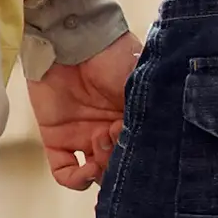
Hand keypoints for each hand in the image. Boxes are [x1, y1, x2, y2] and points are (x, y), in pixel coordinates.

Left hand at [29, 34, 139, 191]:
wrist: (74, 37)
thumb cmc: (113, 56)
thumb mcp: (140, 84)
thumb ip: (148, 112)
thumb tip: (160, 138)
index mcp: (130, 121)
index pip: (138, 152)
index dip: (139, 156)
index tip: (139, 142)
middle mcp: (108, 133)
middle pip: (116, 167)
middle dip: (119, 162)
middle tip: (117, 136)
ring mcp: (83, 137)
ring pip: (95, 174)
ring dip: (102, 170)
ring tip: (102, 141)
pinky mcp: (57, 138)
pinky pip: (65, 172)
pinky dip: (75, 179)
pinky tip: (87, 169)